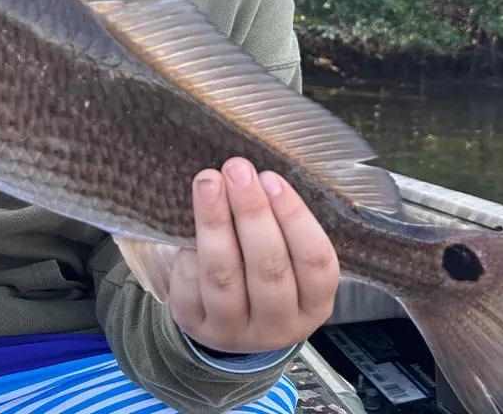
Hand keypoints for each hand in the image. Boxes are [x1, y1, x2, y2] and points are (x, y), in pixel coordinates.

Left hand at [167, 157, 338, 354]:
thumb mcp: (287, 259)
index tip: (271, 178)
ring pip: (224, 277)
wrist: (227, 320)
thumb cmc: (263, 273)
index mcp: (314, 304)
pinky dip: (189, 249)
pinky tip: (186, 220)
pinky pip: (191, 285)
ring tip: (209, 182)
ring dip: (216, 223)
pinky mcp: (196, 326)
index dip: (295, 218)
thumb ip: (280, 226)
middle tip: (237, 169)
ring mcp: (235, 332)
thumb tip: (255, 176)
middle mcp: (279, 325)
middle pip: (269, 269)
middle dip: (252, 213)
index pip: (315, 262)